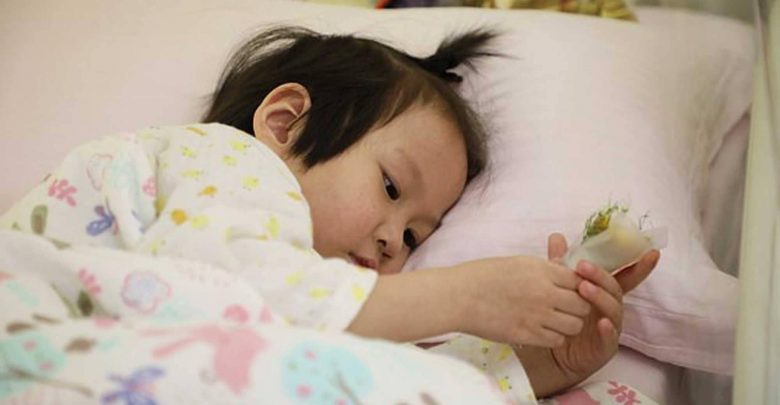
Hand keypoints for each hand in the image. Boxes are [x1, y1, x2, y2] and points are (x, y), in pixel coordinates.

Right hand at [454, 255, 589, 347]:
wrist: (459, 296)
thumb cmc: (483, 275)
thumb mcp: (518, 262)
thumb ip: (545, 269)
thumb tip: (565, 272)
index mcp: (542, 271)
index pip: (580, 281)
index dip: (578, 287)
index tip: (570, 290)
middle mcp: (544, 293)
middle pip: (583, 305)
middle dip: (577, 307)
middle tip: (564, 308)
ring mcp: (536, 316)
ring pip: (574, 326)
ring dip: (568, 324)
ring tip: (554, 321)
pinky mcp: (526, 335)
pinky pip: (556, 340)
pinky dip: (553, 337)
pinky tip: (541, 331)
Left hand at [546, 233, 659, 383]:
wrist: (553, 351)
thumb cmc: (564, 316)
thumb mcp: (560, 287)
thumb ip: (561, 263)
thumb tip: (557, 236)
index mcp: (605, 292)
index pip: (624, 276)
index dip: (639, 265)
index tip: (652, 251)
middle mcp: (611, 308)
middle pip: (615, 289)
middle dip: (601, 276)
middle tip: (582, 266)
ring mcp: (611, 328)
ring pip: (612, 310)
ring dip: (600, 297)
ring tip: (583, 289)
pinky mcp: (604, 348)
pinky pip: (609, 338)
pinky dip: (607, 330)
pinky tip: (601, 323)